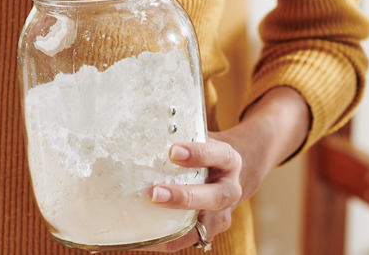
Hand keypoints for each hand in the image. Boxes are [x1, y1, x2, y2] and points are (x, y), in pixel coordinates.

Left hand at [139, 86, 309, 251]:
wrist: (231, 171)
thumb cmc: (205, 151)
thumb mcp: (200, 137)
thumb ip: (179, 134)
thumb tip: (136, 127)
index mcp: (228, 160)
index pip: (217, 155)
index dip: (198, 154)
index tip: (173, 150)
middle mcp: (230, 188)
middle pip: (214, 196)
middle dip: (184, 197)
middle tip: (156, 193)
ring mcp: (222, 212)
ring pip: (205, 223)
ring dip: (176, 225)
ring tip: (147, 225)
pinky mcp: (210, 229)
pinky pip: (190, 239)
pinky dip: (167, 241)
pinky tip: (143, 239)